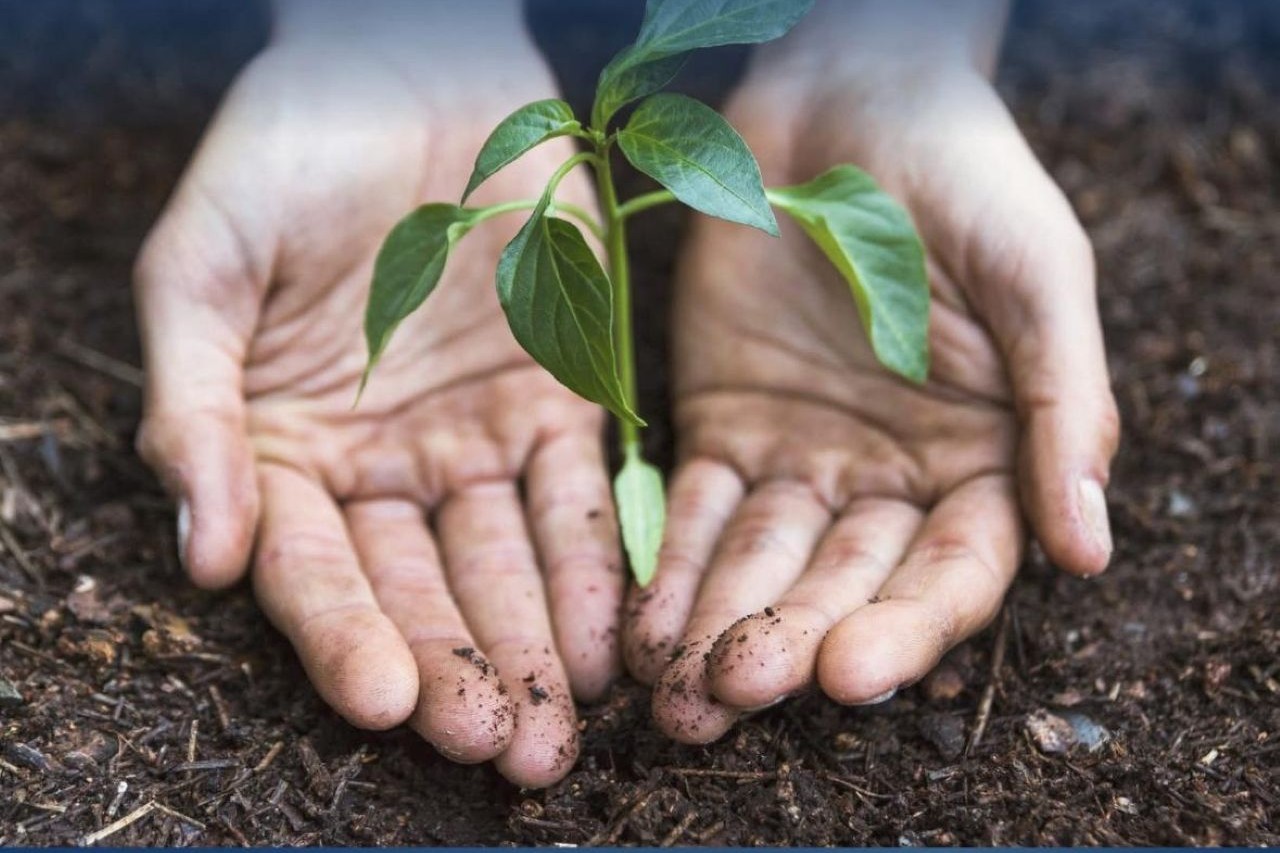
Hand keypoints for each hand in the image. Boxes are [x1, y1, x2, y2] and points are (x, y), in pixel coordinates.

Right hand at [134, 8, 620, 785]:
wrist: (407, 67)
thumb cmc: (285, 152)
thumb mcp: (202, 263)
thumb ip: (194, 407)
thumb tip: (203, 557)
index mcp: (288, 450)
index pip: (316, 568)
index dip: (346, 635)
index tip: (383, 701)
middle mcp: (386, 466)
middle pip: (421, 589)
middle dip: (459, 671)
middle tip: (498, 748)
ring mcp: (476, 439)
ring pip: (508, 562)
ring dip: (533, 644)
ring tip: (561, 725)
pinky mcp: (562, 399)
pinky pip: (582, 495)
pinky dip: (597, 564)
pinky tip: (612, 635)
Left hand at [626, 50, 1119, 740]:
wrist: (847, 99)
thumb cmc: (963, 176)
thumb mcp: (1037, 276)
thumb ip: (1067, 408)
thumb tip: (1089, 551)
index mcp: (986, 459)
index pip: (951, 571)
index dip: (906, 626)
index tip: (849, 672)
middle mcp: (894, 478)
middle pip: (845, 583)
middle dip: (792, 641)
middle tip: (735, 692)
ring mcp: (804, 458)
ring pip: (764, 565)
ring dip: (721, 629)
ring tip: (676, 696)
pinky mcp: (726, 428)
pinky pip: (698, 512)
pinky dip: (672, 566)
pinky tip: (642, 625)